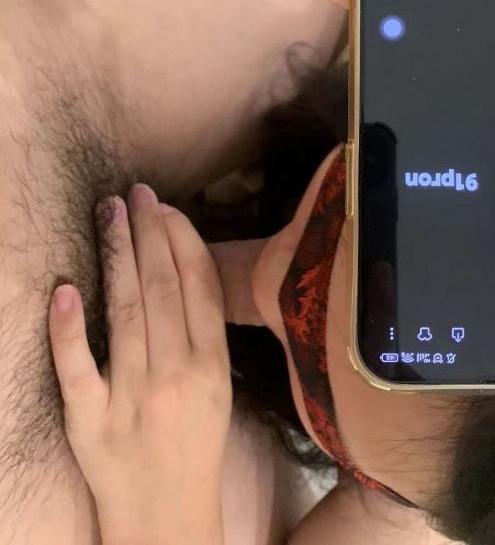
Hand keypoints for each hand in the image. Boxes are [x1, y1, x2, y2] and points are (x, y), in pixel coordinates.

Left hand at [49, 185, 231, 544]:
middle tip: (134, 194)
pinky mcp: (90, 422)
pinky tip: (64, 290)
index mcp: (212, 365)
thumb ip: (202, 330)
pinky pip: (78, 369)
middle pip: (159, 289)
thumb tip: (180, 266)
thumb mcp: (217, 385)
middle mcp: (176, 375)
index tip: (163, 207)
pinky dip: (69, 330)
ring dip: (115, 256)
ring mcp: (131, 398)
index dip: (180, 239)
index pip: (197, 286)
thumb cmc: (194, 442)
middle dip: (147, 233)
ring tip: (108, 215)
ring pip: (122, 313)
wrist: (167, 516)